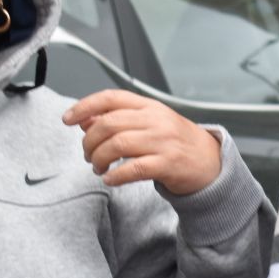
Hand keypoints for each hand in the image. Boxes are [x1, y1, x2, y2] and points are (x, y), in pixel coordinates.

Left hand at [63, 89, 221, 193]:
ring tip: (98, 168)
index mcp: (149, 106)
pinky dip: (115, 176)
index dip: (85, 106)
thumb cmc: (177, 142)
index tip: (68, 119)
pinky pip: (133, 169)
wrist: (210, 162)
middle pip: (109, 124)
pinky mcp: (168, 164)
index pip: (110, 98)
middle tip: (87, 154)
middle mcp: (155, 120)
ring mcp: (163, 142)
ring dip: (100, 159)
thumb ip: (118, 119)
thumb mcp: (148, 123)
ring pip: (117, 145)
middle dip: (89, 141)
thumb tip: (85, 120)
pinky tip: (110, 179)